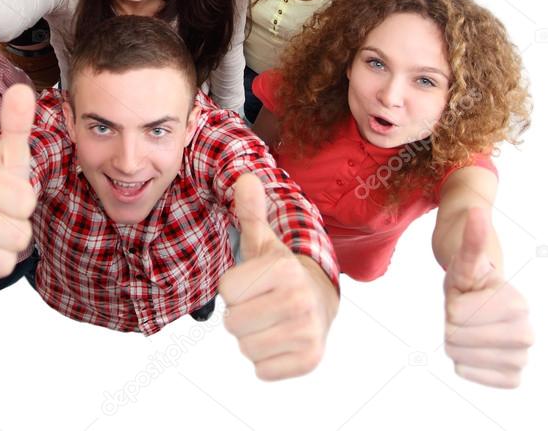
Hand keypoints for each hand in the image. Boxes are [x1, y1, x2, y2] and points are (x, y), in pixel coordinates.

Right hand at [0, 84, 36, 295]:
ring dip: (4, 258)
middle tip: (0, 224)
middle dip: (17, 236)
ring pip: (1, 263)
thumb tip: (23, 89)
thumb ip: (17, 126)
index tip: (9, 200)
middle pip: (16, 236)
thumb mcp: (11, 160)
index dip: (26, 206)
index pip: (26, 202)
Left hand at [219, 174, 331, 379]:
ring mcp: (308, 332)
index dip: (234, 287)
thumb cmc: (280, 271)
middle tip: (261, 302)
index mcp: (283, 269)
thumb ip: (251, 211)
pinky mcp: (310, 360)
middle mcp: (300, 300)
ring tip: (270, 319)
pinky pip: (262, 370)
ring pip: (245, 347)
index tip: (254, 281)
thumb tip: (245, 178)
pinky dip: (265, 359)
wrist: (321, 300)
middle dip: (240, 313)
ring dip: (251, 336)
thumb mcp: (263, 240)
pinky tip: (279, 339)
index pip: (226, 290)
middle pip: (233, 322)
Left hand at [444, 208, 532, 387]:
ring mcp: (521, 357)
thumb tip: (475, 210)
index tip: (468, 294)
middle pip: (455, 337)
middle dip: (451, 322)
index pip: (455, 315)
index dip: (452, 303)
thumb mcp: (465, 253)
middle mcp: (526, 333)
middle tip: (466, 311)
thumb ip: (472, 236)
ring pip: (458, 357)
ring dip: (455, 341)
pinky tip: (473, 350)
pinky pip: (471, 375)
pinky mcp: (512, 376)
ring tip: (469, 327)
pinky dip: (464, 364)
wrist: (483, 297)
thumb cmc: (471, 271)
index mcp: (517, 304)